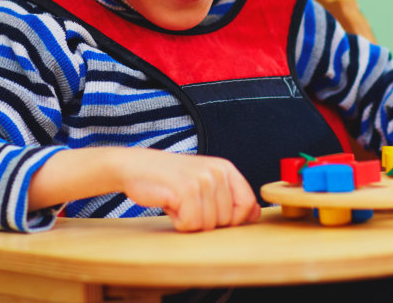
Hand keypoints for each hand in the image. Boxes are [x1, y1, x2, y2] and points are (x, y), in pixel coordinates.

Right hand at [117, 148, 259, 231]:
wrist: (136, 167)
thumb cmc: (170, 178)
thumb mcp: (204, 182)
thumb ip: (230, 196)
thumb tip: (256, 213)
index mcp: (225, 168)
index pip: (247, 205)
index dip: (231, 218)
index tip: (210, 210)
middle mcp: (217, 171)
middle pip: (227, 221)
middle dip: (205, 219)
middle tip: (186, 201)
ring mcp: (202, 180)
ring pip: (208, 225)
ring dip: (189, 220)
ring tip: (177, 200)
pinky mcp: (186, 190)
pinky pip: (191, 224)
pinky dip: (178, 221)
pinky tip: (170, 203)